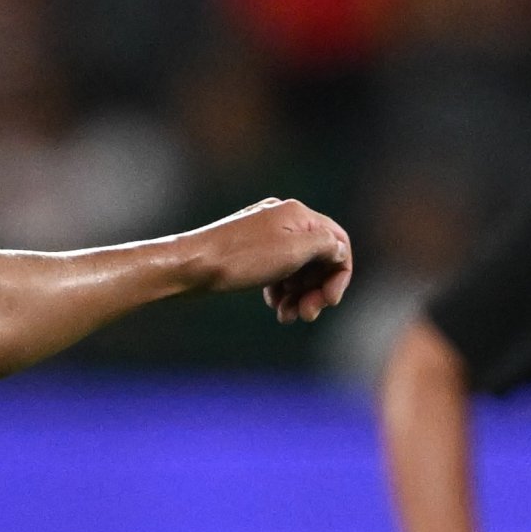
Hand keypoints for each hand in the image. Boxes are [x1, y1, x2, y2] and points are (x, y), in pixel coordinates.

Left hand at [184, 197, 354, 322]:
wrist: (190, 266)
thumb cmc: (240, 259)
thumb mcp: (292, 251)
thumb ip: (325, 246)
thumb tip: (340, 250)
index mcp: (298, 214)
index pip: (338, 242)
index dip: (340, 274)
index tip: (330, 301)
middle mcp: (284, 220)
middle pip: (319, 257)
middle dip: (317, 289)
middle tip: (308, 315)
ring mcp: (266, 236)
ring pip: (297, 268)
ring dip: (300, 295)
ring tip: (288, 317)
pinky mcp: (251, 252)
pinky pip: (278, 272)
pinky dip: (282, 291)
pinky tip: (274, 307)